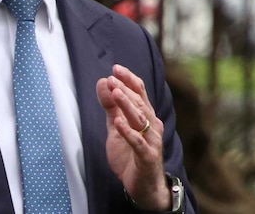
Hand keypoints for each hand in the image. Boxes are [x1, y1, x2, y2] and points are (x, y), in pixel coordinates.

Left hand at [96, 65, 169, 210]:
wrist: (143, 186)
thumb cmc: (131, 154)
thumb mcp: (116, 127)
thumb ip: (110, 106)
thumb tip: (103, 82)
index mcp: (145, 116)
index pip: (139, 92)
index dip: (128, 80)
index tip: (115, 68)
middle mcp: (151, 125)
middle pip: (139, 103)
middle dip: (125, 90)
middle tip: (111, 79)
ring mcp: (151, 141)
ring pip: (140, 119)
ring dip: (127, 105)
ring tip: (115, 94)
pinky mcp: (147, 157)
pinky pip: (138, 143)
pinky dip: (129, 132)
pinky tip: (118, 123)